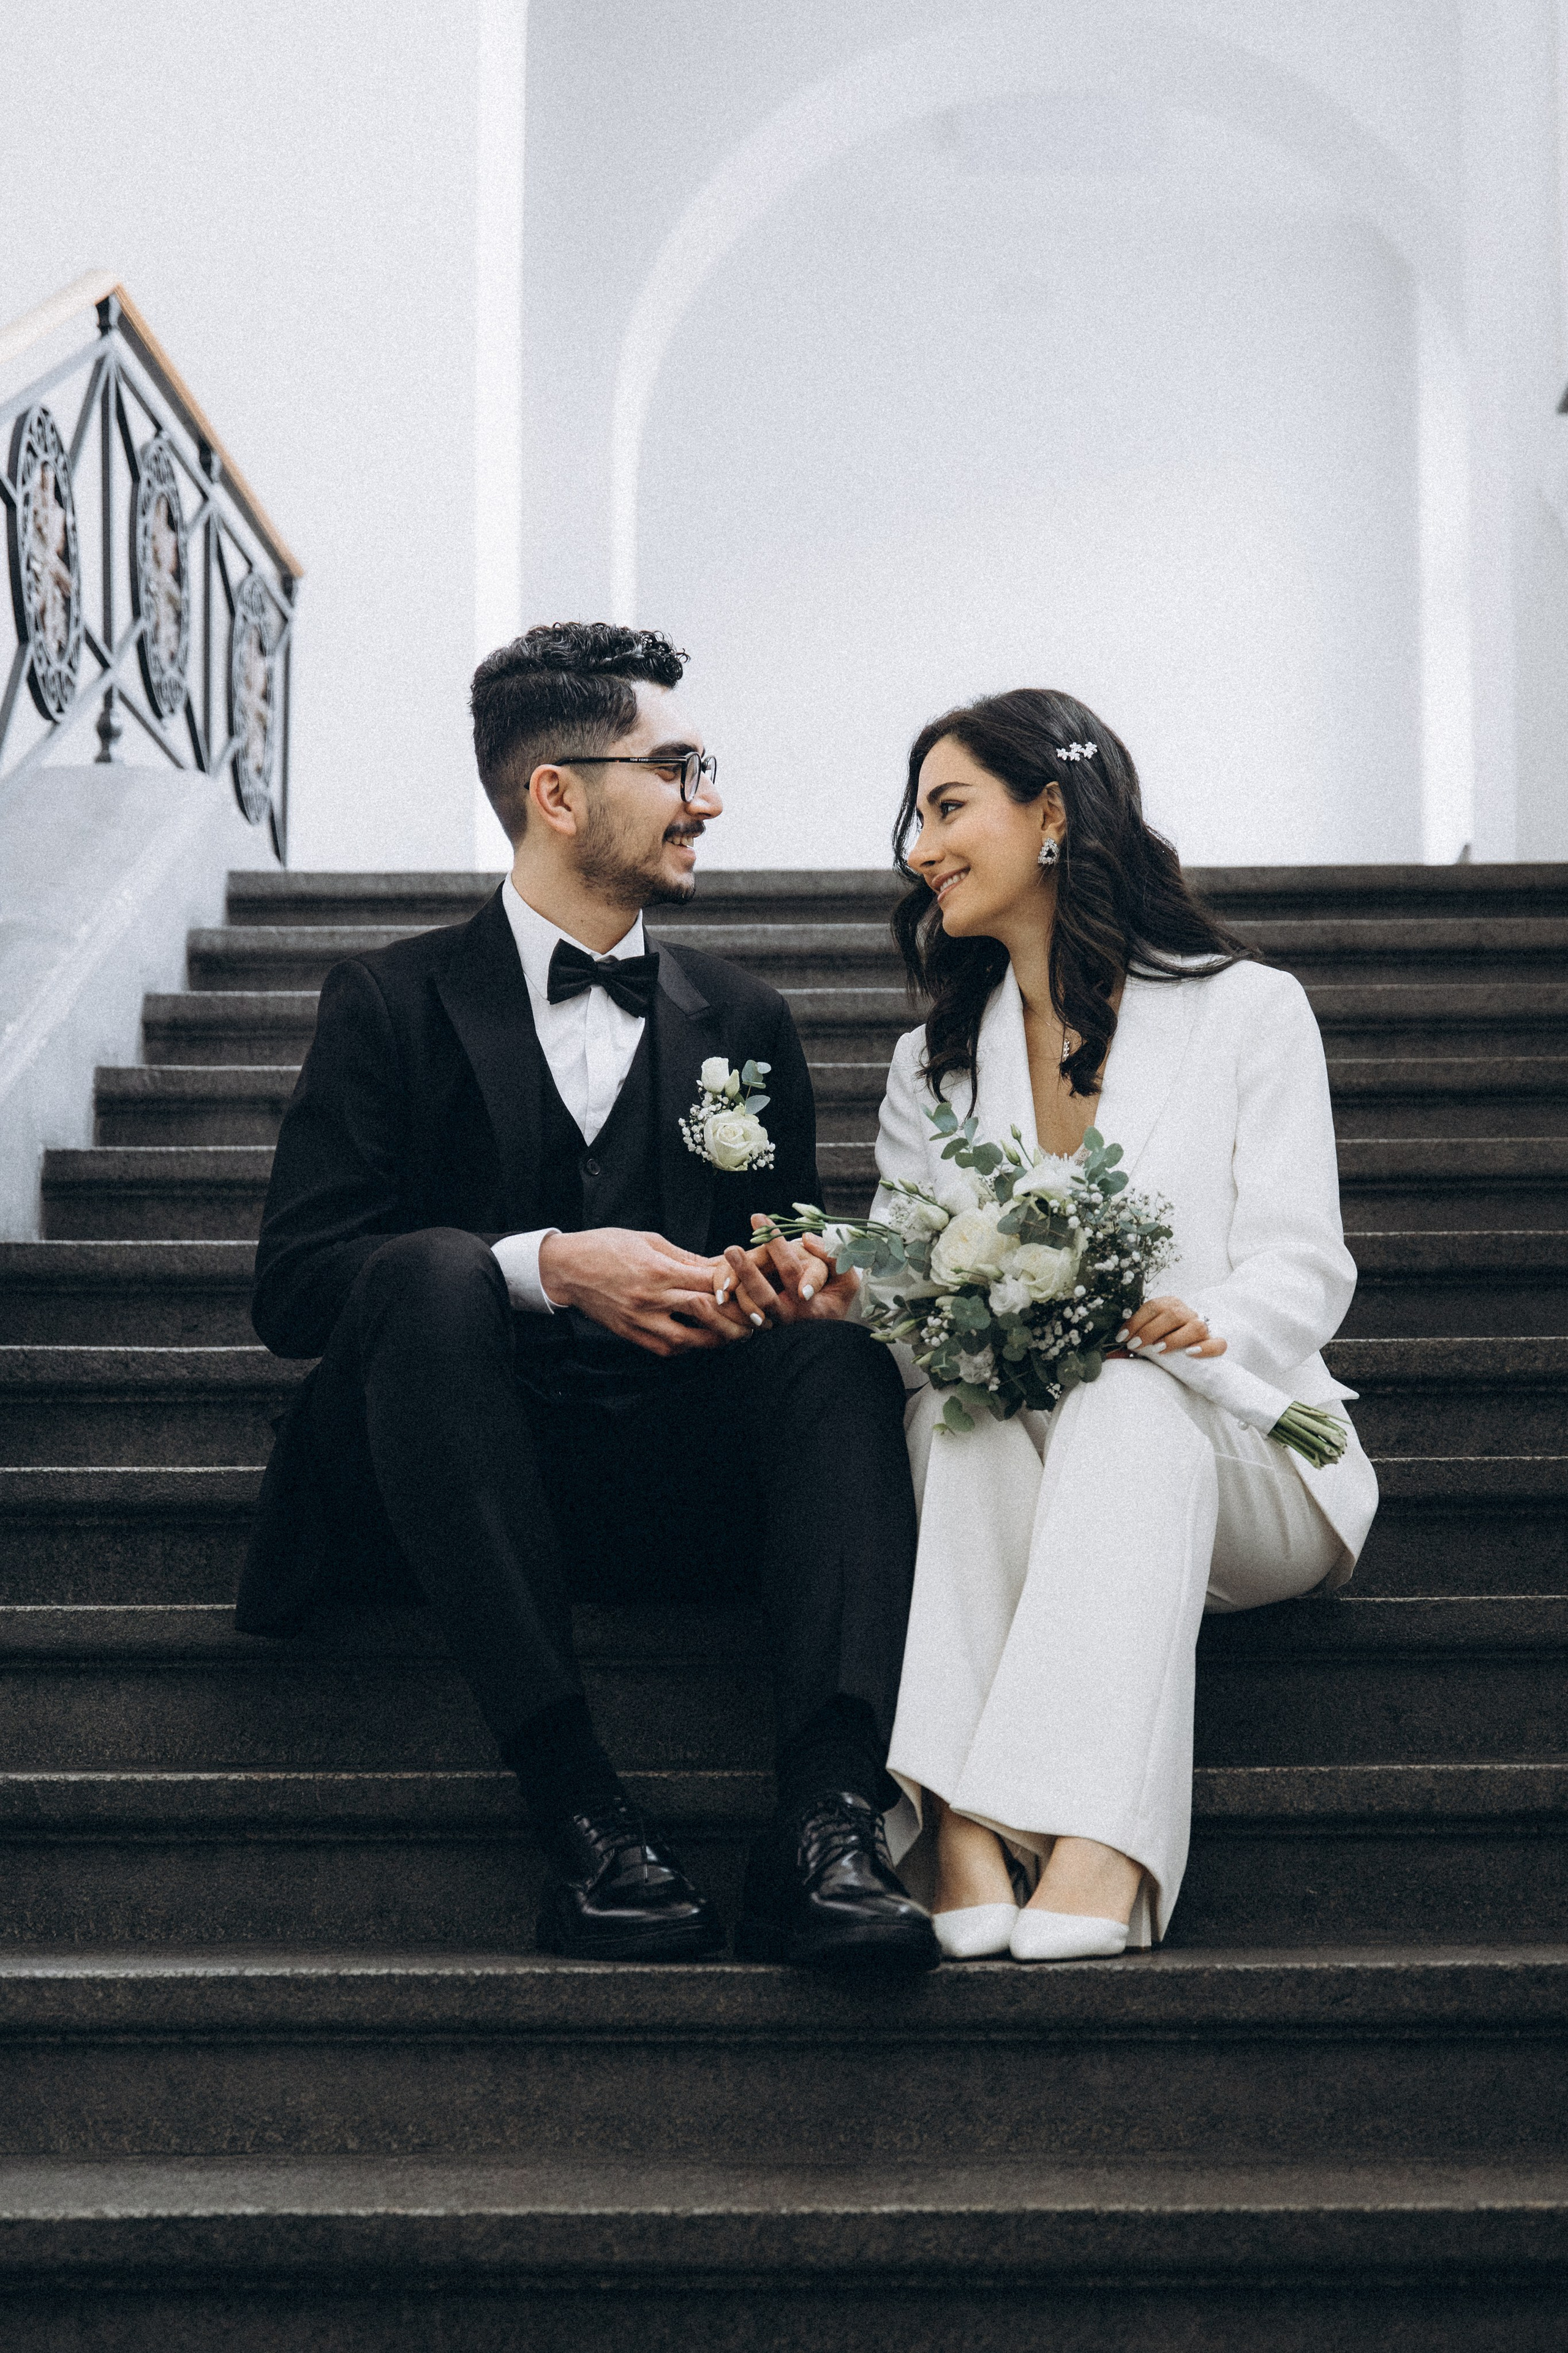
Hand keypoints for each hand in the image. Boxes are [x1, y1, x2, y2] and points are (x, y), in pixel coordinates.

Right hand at [539, 1228, 753, 1355]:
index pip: (708, 1281)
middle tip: (751, 1317)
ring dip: (715, 1339)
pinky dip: (688, 1347)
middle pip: (705, 1311)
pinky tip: (700, 1339)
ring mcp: (640, 1320)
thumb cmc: (607, 1247)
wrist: (566, 1269)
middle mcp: (651, 1298)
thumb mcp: (649, 1241)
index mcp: (658, 1270)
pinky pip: (666, 1349)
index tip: (749, 1285)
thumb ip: (685, 1257)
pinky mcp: (631, 1334)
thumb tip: (719, 1264)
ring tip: (733, 1334)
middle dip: (733, 1317)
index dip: (734, 1285)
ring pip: (689, 1340)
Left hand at [712, 1219, 858, 1326]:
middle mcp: (789, 1315)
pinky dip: (732, 1289)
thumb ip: (833, 1257)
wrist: (824, 1320)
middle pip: (765, 1297)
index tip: (759, 1217)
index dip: (778, 1247)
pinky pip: (741, 1307)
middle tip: (732, 1249)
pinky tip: (724, 1269)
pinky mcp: (758, 1321)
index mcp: (811, 1305)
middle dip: (748, 1271)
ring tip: (728, 1254)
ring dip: (735, 1280)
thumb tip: (807, 1239)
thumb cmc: (836, 1294)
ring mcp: (772, 1321)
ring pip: (749, 1303)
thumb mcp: (847, 1279)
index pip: (792, 1272)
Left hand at [1116, 1294, 1225, 1359]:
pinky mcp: (1215, 1343)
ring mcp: (1203, 1327)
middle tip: (1135, 1345)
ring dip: (1174, 1338)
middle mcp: (1187, 1312)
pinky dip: (1205, 1348)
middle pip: (1172, 1314)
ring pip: (1195, 1326)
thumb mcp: (1147, 1340)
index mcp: (1170, 1305)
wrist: (1190, 1352)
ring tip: (1158, 1350)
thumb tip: (1109, 1355)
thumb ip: (1132, 1344)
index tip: (1122, 1338)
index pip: (1152, 1307)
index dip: (1135, 1321)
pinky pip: (1217, 1344)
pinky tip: (1190, 1353)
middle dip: (1150, 1330)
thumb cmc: (1163, 1342)